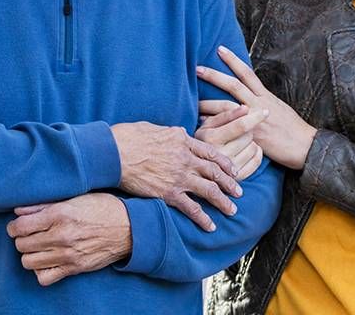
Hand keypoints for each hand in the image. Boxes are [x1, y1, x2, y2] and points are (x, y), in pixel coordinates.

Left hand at [7, 193, 130, 285]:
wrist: (128, 228)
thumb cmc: (101, 208)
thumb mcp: (74, 198)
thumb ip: (44, 204)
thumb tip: (18, 211)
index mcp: (60, 214)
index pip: (21, 227)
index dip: (13, 227)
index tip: (16, 226)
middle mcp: (62, 235)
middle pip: (22, 245)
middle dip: (21, 239)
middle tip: (28, 235)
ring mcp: (68, 254)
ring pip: (29, 262)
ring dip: (29, 254)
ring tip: (36, 247)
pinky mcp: (74, 268)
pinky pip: (45, 278)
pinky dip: (41, 271)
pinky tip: (46, 261)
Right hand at [110, 122, 240, 231]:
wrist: (115, 152)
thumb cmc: (128, 137)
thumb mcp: (154, 128)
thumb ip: (170, 134)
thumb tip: (176, 134)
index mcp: (182, 140)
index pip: (210, 152)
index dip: (224, 162)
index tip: (233, 169)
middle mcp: (185, 158)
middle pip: (215, 172)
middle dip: (230, 183)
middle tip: (239, 192)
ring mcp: (179, 177)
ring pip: (209, 190)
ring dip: (223, 202)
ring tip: (232, 210)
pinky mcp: (169, 193)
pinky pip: (191, 208)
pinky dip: (203, 219)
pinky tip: (210, 226)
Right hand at [195, 104, 266, 179]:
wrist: (193, 166)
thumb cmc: (202, 141)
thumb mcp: (208, 124)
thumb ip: (226, 114)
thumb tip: (246, 108)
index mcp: (211, 139)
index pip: (240, 126)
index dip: (254, 117)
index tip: (265, 111)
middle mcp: (220, 156)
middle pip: (248, 136)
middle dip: (247, 130)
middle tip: (238, 132)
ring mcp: (229, 170)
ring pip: (254, 148)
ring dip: (250, 142)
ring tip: (238, 142)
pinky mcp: (238, 179)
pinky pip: (257, 161)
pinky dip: (256, 153)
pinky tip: (246, 150)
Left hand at [197, 45, 317, 169]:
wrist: (306, 146)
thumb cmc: (293, 129)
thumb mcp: (279, 108)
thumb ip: (263, 101)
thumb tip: (249, 97)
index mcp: (265, 96)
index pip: (247, 73)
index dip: (233, 60)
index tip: (220, 49)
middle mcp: (259, 104)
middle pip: (234, 85)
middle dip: (214, 76)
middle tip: (196, 68)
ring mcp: (255, 119)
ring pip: (229, 106)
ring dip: (209, 103)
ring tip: (193, 101)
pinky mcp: (253, 135)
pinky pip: (232, 127)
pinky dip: (217, 124)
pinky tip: (203, 124)